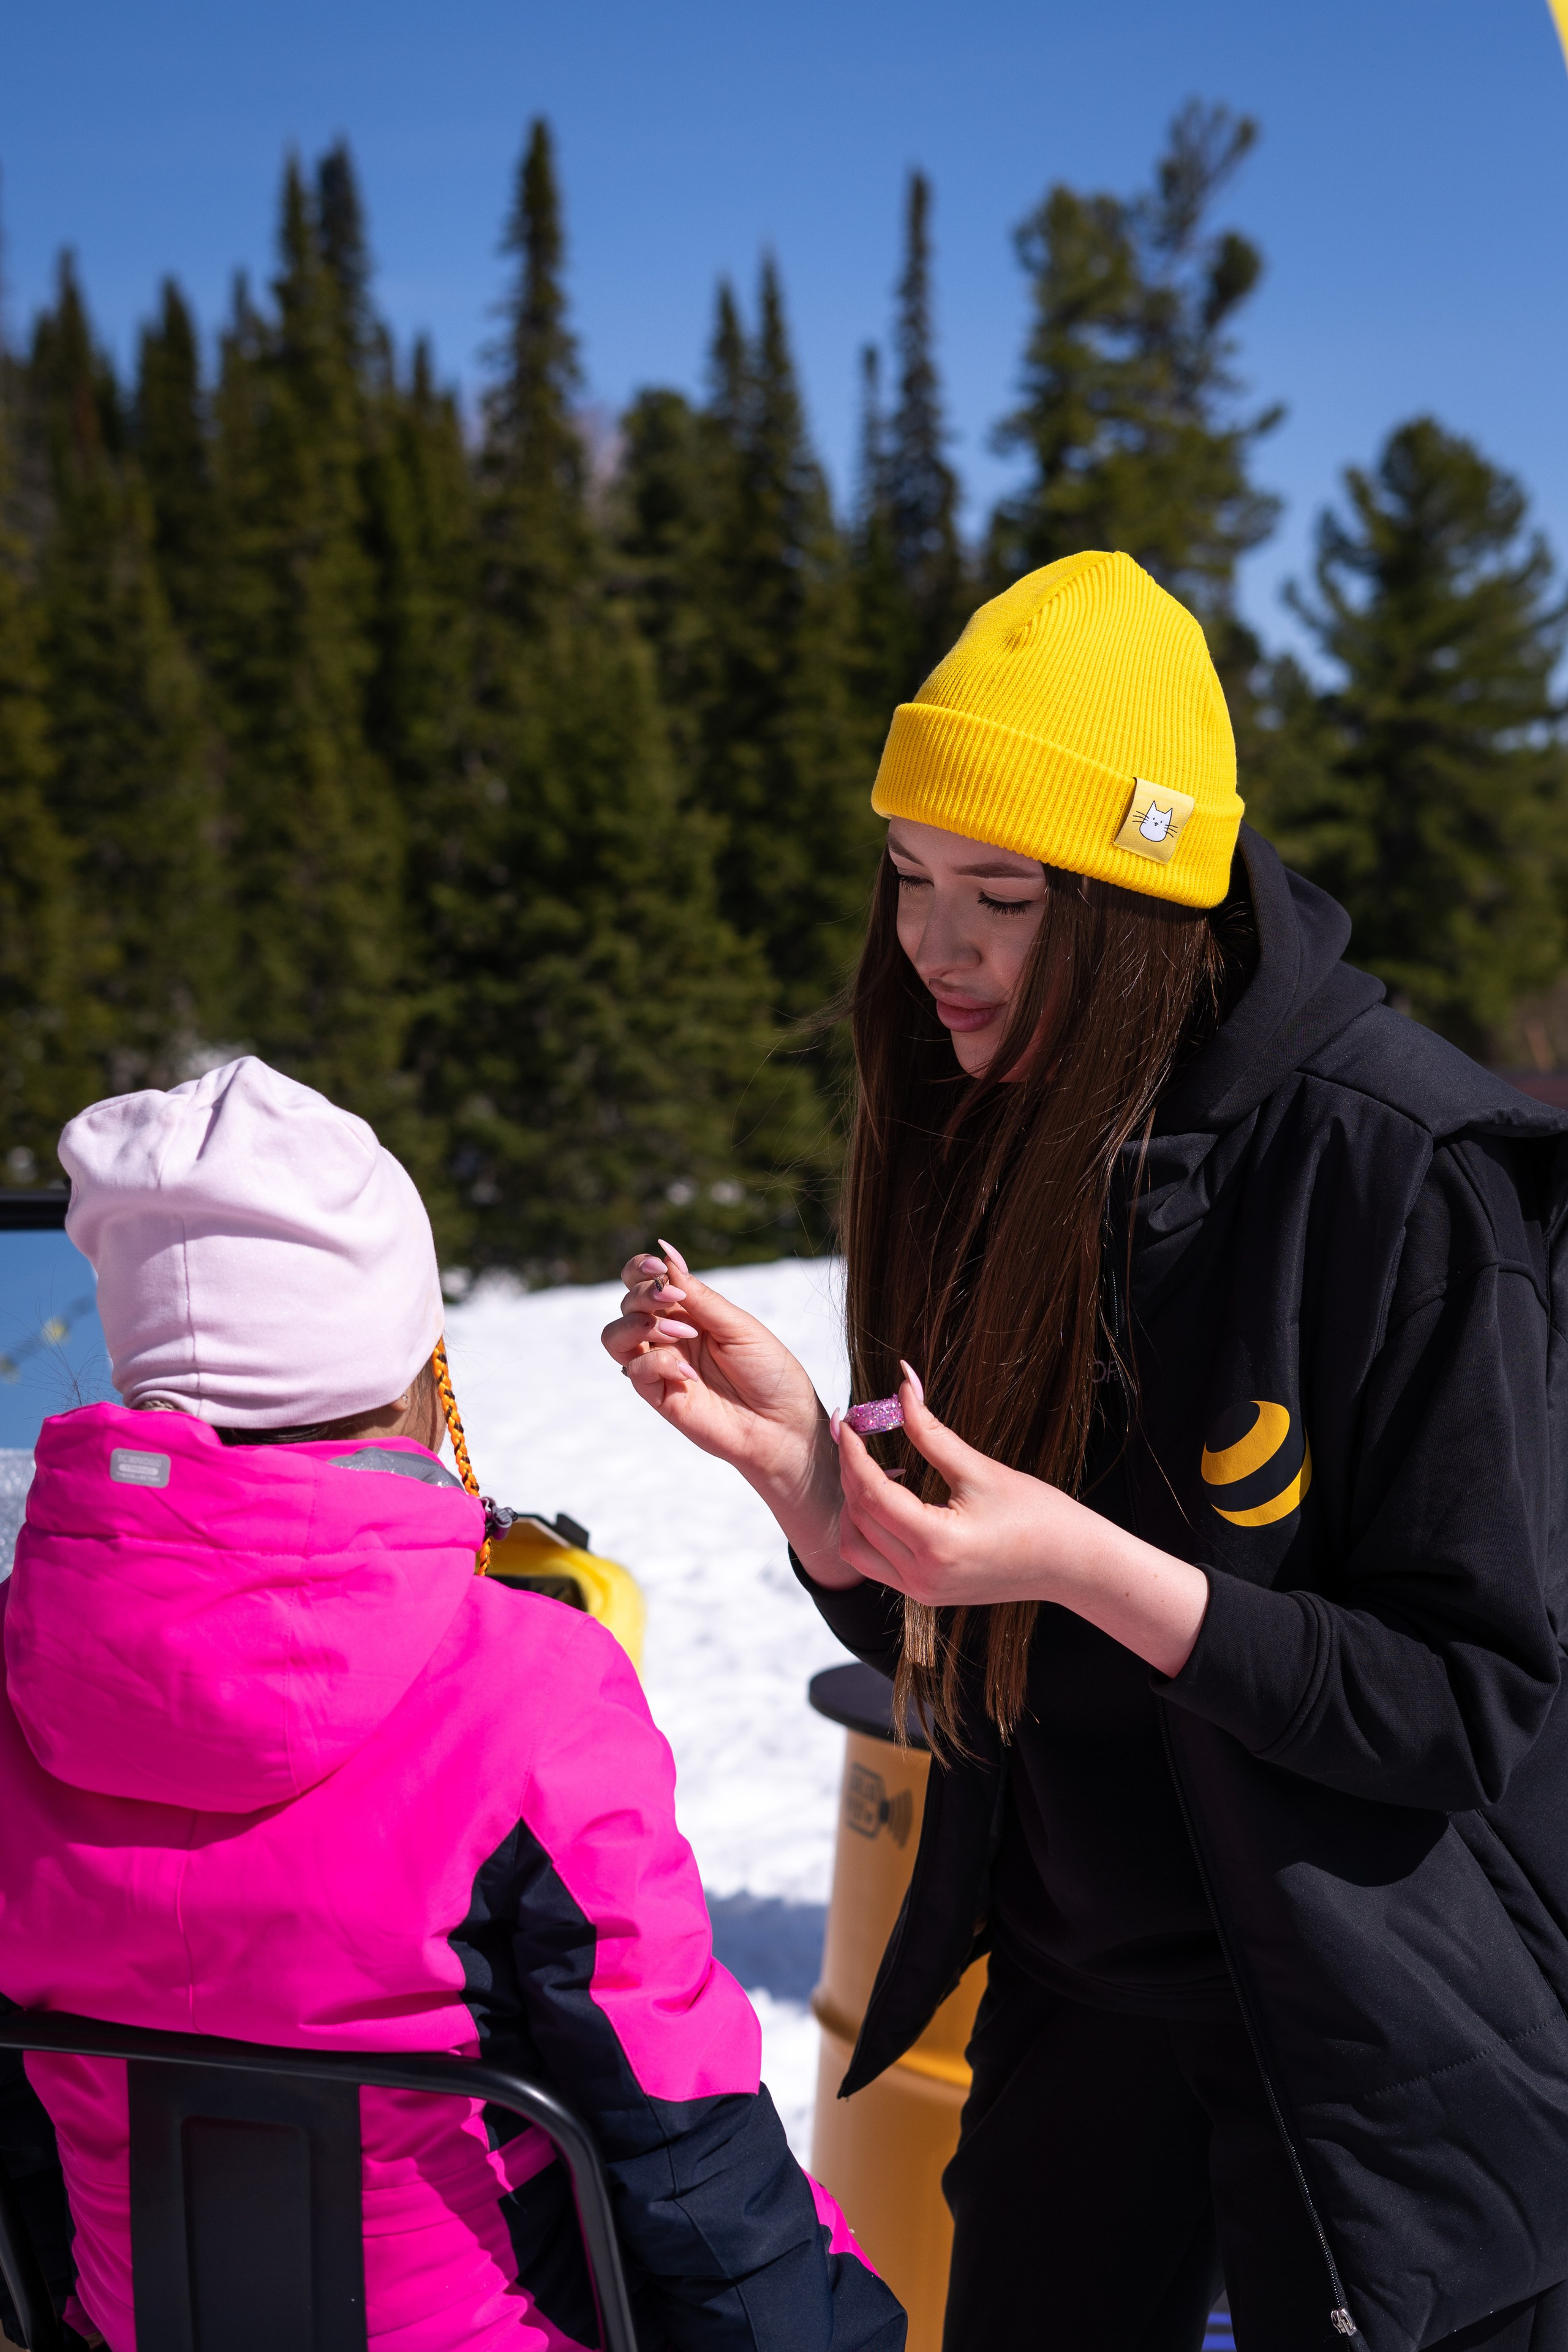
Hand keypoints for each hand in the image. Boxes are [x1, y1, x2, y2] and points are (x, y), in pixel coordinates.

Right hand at [600, 1241, 852, 1584]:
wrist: (783, 1425)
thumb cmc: (770, 1372)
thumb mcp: (738, 1326)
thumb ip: (699, 1295)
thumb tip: (665, 1251)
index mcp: (689, 1311)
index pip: (644, 1281)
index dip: (639, 1269)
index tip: (656, 1266)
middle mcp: (669, 1335)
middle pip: (627, 1304)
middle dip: (643, 1295)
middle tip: (673, 1300)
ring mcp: (661, 1365)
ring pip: (615, 1337)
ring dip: (638, 1325)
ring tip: (679, 1333)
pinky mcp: (658, 1396)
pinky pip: (636, 1371)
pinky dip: (658, 1363)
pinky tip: (689, 1374)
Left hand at [836, 1366, 1209, 1676]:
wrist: (1072, 1564)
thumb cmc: (1039, 1515)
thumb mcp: (980, 1468)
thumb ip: (930, 1431)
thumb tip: (903, 1385)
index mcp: (937, 1544)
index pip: (871, 1492)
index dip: (852, 1452)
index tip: (846, 1420)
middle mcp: (922, 1576)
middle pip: (859, 1518)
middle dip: (850, 1471)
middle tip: (854, 1432)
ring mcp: (922, 1591)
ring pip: (857, 1547)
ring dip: (855, 1506)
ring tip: (873, 1467)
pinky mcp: (926, 1594)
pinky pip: (876, 1562)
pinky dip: (871, 1528)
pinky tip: (890, 1497)